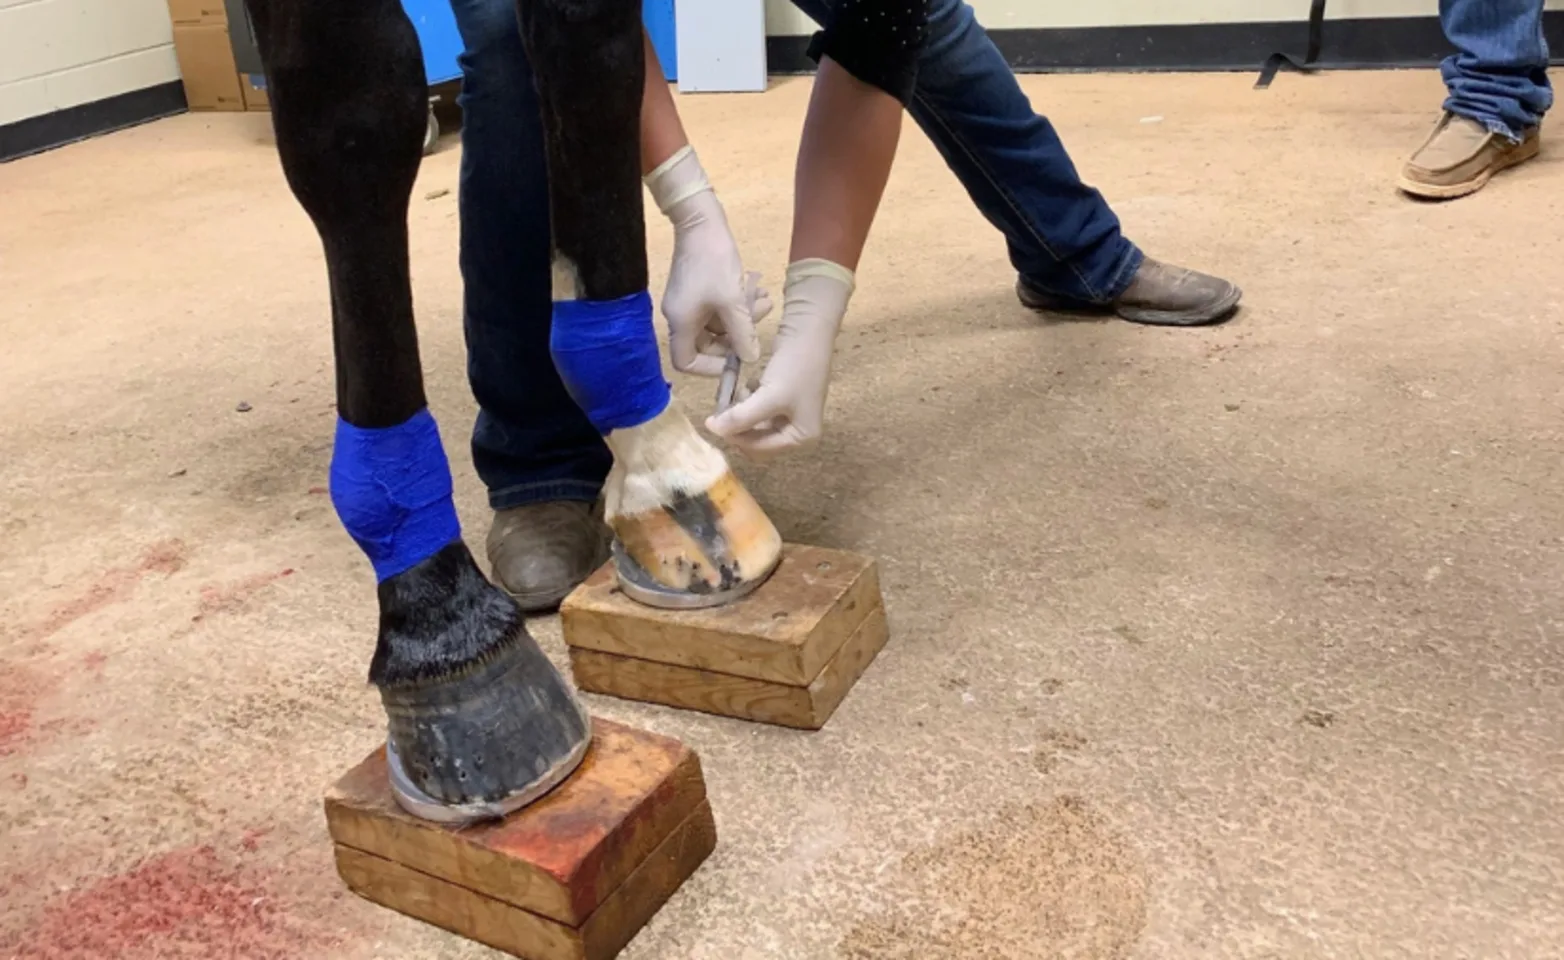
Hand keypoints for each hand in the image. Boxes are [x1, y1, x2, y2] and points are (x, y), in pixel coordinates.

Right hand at [646, 147, 764, 375]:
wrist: (701, 220)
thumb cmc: (713, 260)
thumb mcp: (733, 300)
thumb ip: (743, 333)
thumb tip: (751, 358)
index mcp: (681, 323)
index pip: (687, 362)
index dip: (710, 368)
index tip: (736, 361)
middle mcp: (681, 316)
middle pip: (706, 343)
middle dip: (736, 337)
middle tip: (759, 326)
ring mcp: (689, 302)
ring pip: (718, 324)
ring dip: (743, 317)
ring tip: (766, 302)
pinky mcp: (698, 289)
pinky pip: (718, 307)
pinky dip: (738, 304)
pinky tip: (759, 291)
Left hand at [704, 259, 854, 458]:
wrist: (808, 330)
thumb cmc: (794, 367)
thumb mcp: (768, 396)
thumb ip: (741, 417)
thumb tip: (713, 430)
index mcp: (802, 437)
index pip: (760, 450)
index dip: (735, 437)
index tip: (712, 420)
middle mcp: (798, 432)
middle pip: (757, 441)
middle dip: (739, 426)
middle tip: (724, 406)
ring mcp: (791, 416)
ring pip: (754, 425)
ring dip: (742, 413)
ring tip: (740, 392)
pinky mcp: (783, 399)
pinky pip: (758, 410)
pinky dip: (749, 401)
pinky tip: (750, 385)